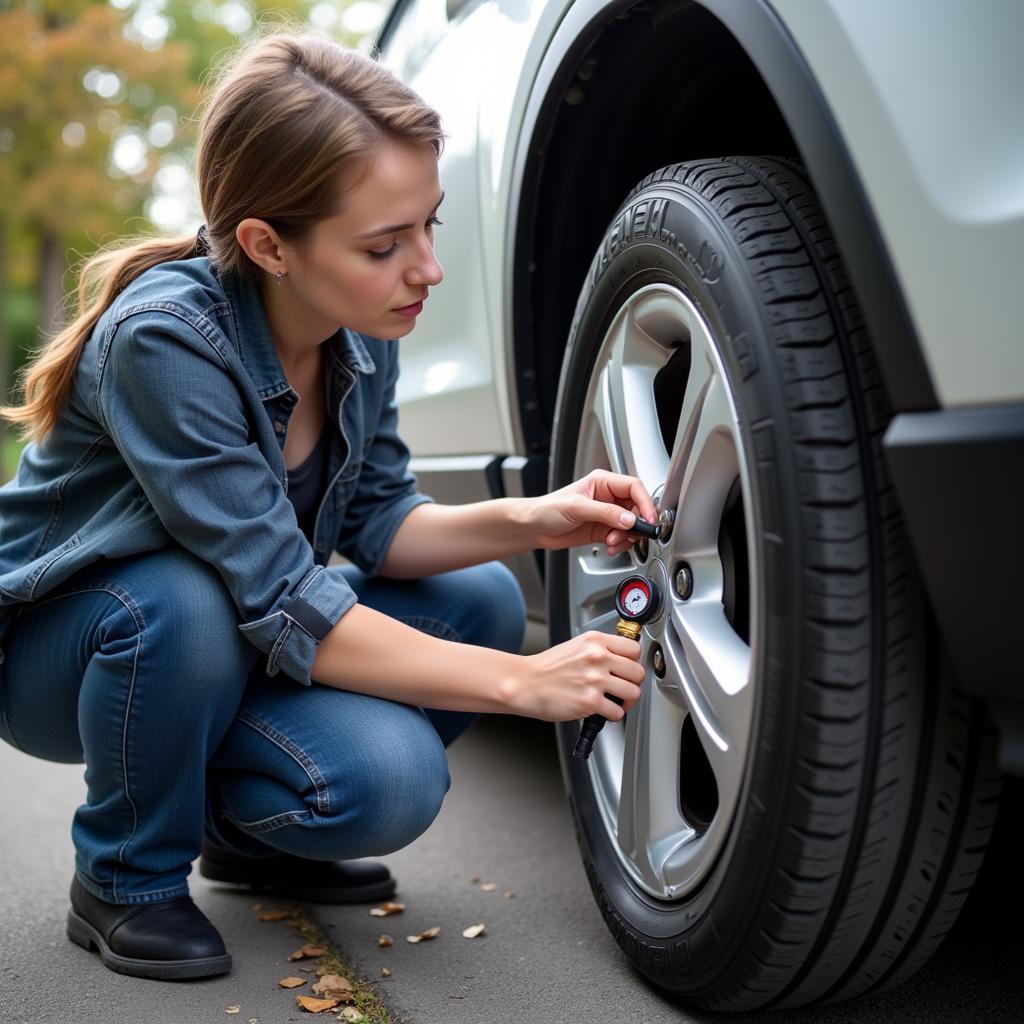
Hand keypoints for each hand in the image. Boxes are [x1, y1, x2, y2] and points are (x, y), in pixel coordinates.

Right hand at [503, 631, 645, 722]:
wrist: (525, 683)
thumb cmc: (547, 668)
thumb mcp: (575, 646)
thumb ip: (599, 650)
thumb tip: (621, 661)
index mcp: (595, 641)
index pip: (634, 649)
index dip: (634, 662)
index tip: (628, 669)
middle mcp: (597, 657)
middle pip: (637, 672)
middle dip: (632, 683)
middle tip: (623, 688)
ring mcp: (595, 680)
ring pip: (633, 693)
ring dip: (626, 701)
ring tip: (615, 701)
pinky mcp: (590, 701)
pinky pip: (617, 712)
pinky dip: (612, 715)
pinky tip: (601, 711)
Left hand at [527, 468, 657, 553]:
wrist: (534, 528)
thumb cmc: (548, 509)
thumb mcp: (577, 507)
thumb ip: (606, 513)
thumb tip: (629, 519)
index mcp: (603, 482)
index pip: (634, 487)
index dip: (645, 502)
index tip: (649, 518)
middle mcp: (608, 497)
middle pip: (637, 508)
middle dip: (635, 524)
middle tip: (628, 534)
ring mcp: (607, 515)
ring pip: (632, 525)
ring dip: (626, 537)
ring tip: (612, 542)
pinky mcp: (604, 530)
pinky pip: (622, 537)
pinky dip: (620, 544)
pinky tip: (609, 546)